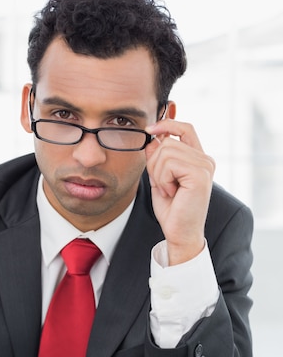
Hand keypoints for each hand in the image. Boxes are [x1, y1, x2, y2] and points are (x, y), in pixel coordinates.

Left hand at [145, 118, 214, 265]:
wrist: (180, 232)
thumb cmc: (172, 209)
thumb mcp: (160, 178)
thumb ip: (157, 158)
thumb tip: (152, 138)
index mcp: (198, 159)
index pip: (186, 128)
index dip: (167, 124)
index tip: (150, 130)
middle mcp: (205, 160)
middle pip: (168, 141)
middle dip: (155, 163)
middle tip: (162, 185)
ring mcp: (205, 166)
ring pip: (166, 151)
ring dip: (158, 173)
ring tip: (168, 190)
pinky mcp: (200, 175)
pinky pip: (169, 164)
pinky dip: (163, 179)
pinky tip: (171, 192)